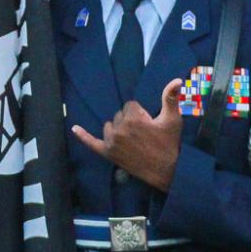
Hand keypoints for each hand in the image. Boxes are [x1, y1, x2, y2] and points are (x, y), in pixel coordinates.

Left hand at [71, 77, 184, 192]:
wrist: (165, 171)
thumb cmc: (169, 144)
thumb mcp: (172, 120)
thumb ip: (171, 98)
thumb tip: (176, 80)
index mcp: (134, 118)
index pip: (130, 105)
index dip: (140, 113)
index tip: (149, 123)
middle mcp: (119, 128)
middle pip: (120, 115)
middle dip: (130, 121)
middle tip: (144, 134)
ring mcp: (111, 142)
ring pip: (110, 126)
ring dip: (118, 129)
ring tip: (133, 140)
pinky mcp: (107, 153)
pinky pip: (91, 142)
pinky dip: (83, 136)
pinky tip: (74, 128)